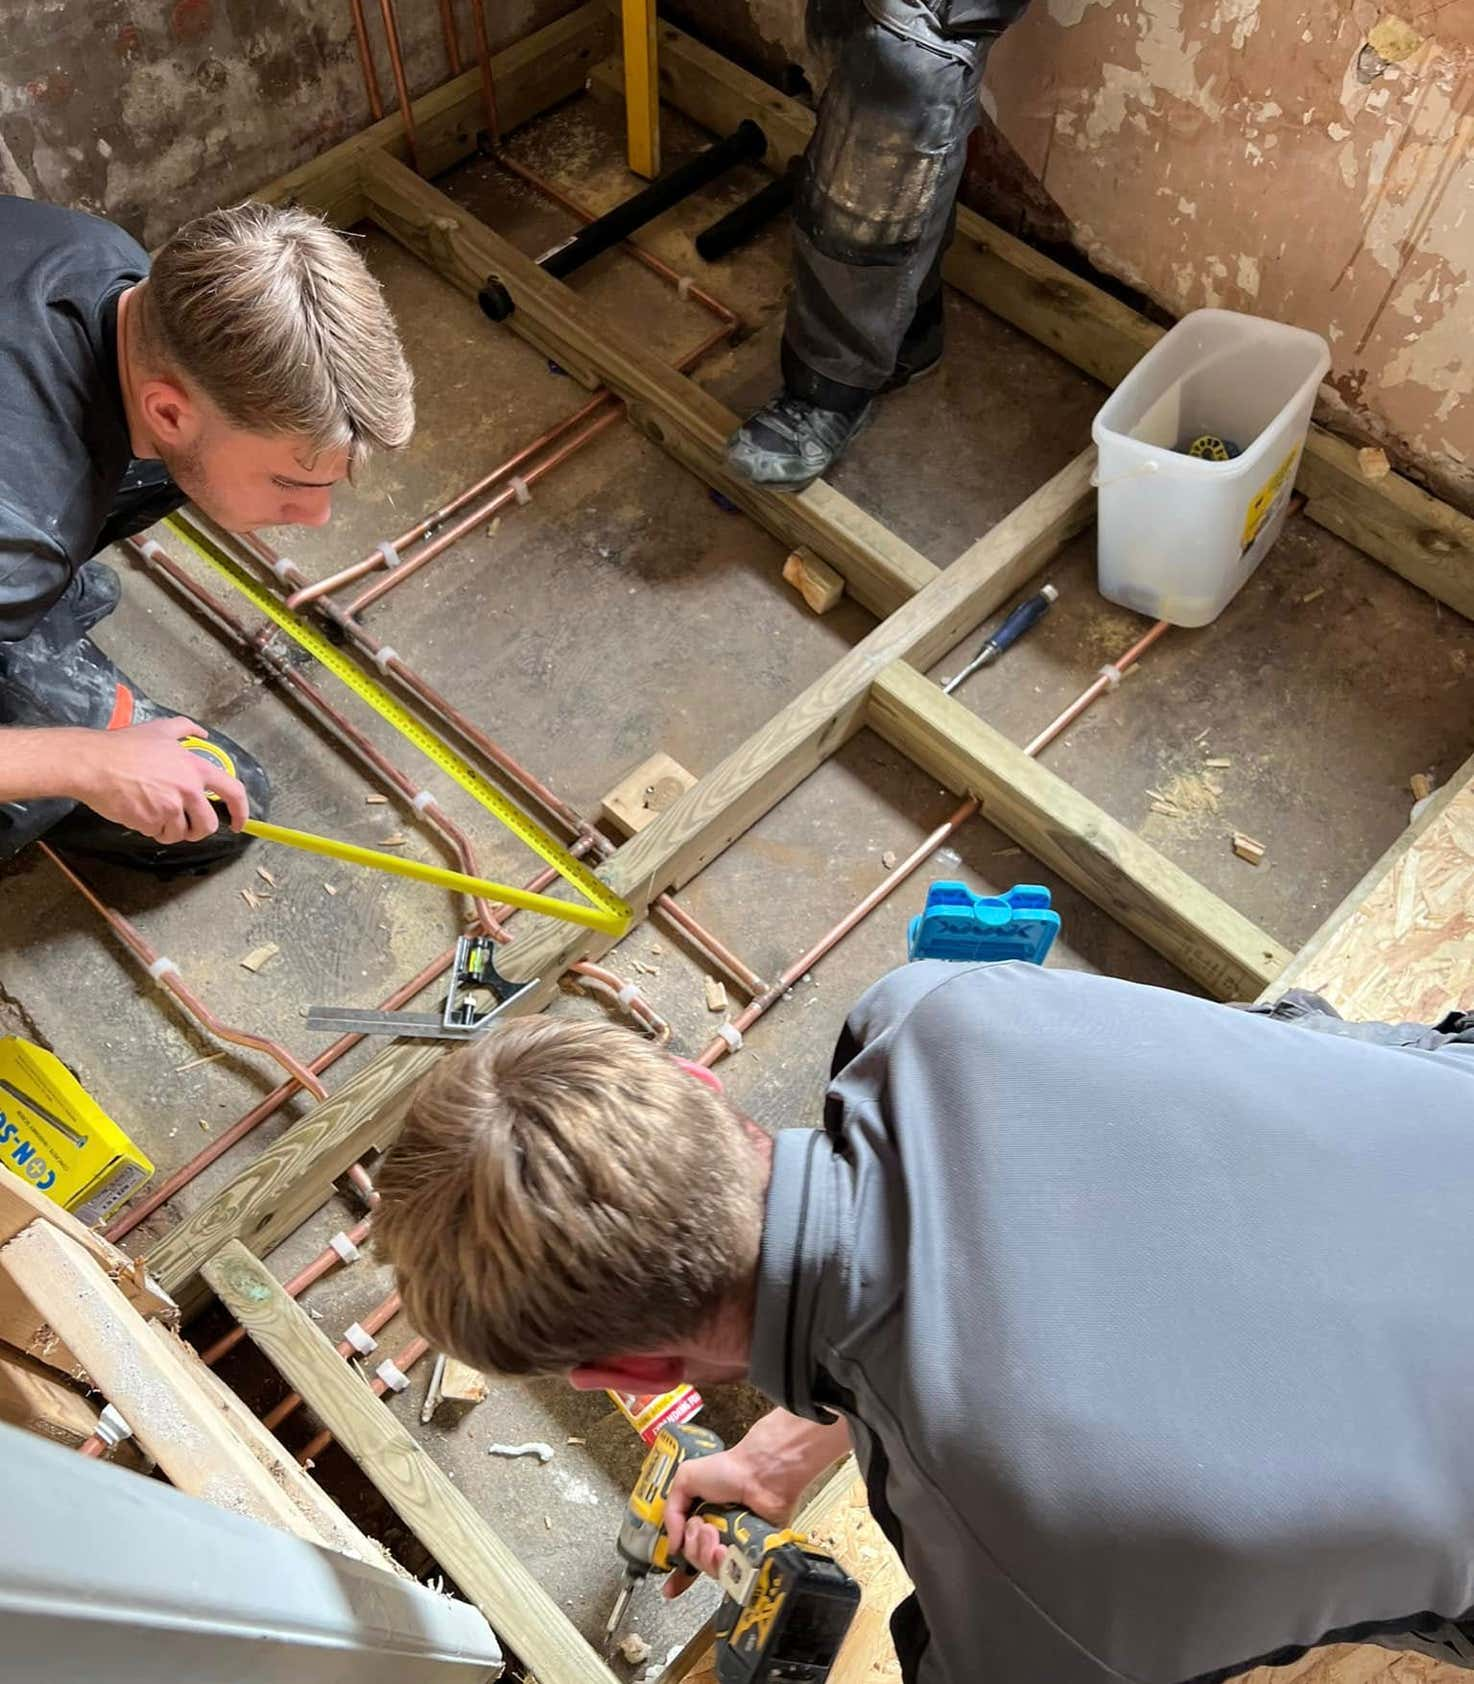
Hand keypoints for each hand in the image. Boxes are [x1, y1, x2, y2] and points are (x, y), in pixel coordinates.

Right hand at [70, 717, 248, 843]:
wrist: (92, 763)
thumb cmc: (124, 746)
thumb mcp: (159, 730)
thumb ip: (185, 729)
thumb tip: (203, 733)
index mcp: (196, 768)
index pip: (234, 792)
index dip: (242, 811)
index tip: (239, 824)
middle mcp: (188, 789)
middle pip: (208, 824)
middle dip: (198, 831)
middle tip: (185, 827)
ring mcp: (170, 807)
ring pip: (180, 833)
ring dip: (169, 830)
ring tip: (153, 815)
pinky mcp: (151, 821)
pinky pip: (157, 834)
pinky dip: (149, 829)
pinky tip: (137, 813)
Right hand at [663, 1411, 850, 1597]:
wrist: (760, 1474)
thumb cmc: (727, 1470)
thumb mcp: (686, 1478)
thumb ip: (671, 1512)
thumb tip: (672, 1546)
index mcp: (700, 1518)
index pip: (685, 1550)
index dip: (677, 1573)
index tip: (669, 1590)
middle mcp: (716, 1535)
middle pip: (693, 1560)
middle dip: (693, 1545)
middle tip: (702, 1526)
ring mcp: (733, 1546)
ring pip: (709, 1568)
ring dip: (706, 1552)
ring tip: (715, 1533)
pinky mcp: (750, 1555)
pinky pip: (729, 1572)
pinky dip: (722, 1563)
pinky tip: (723, 1551)